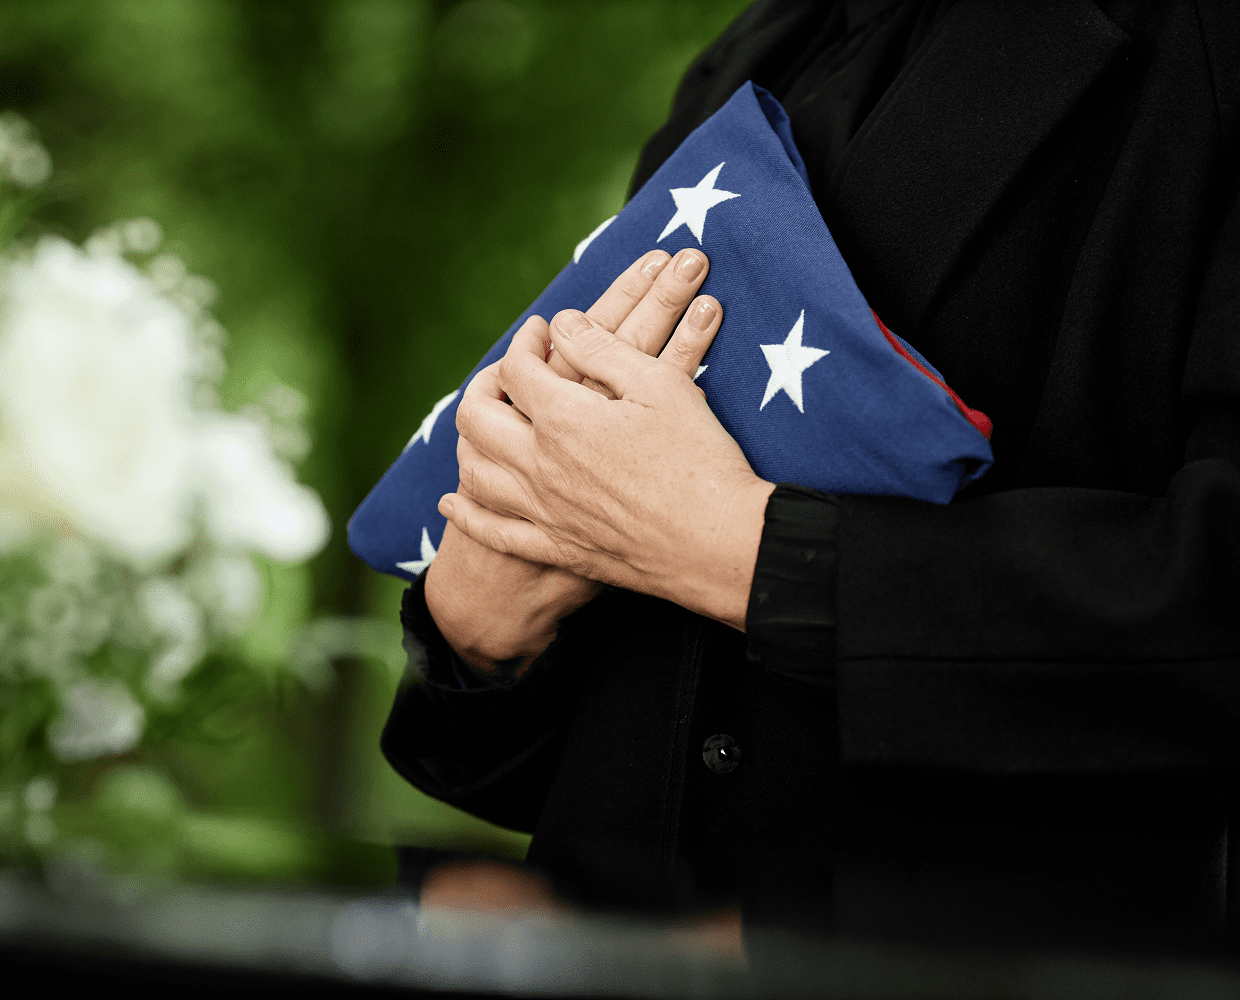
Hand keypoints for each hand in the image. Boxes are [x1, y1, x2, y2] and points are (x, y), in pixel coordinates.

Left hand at [424, 247, 719, 673]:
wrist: (717, 544)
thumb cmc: (700, 459)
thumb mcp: (660, 385)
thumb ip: (603, 350)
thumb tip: (563, 325)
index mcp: (563, 419)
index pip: (517, 369)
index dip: (526, 341)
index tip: (542, 331)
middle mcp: (539, 465)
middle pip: (477, 418)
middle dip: (484, 386)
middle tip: (507, 373)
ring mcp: (543, 511)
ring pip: (476, 471)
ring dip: (470, 441)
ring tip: (484, 424)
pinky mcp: (556, 547)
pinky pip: (493, 530)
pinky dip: (466, 512)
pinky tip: (454, 500)